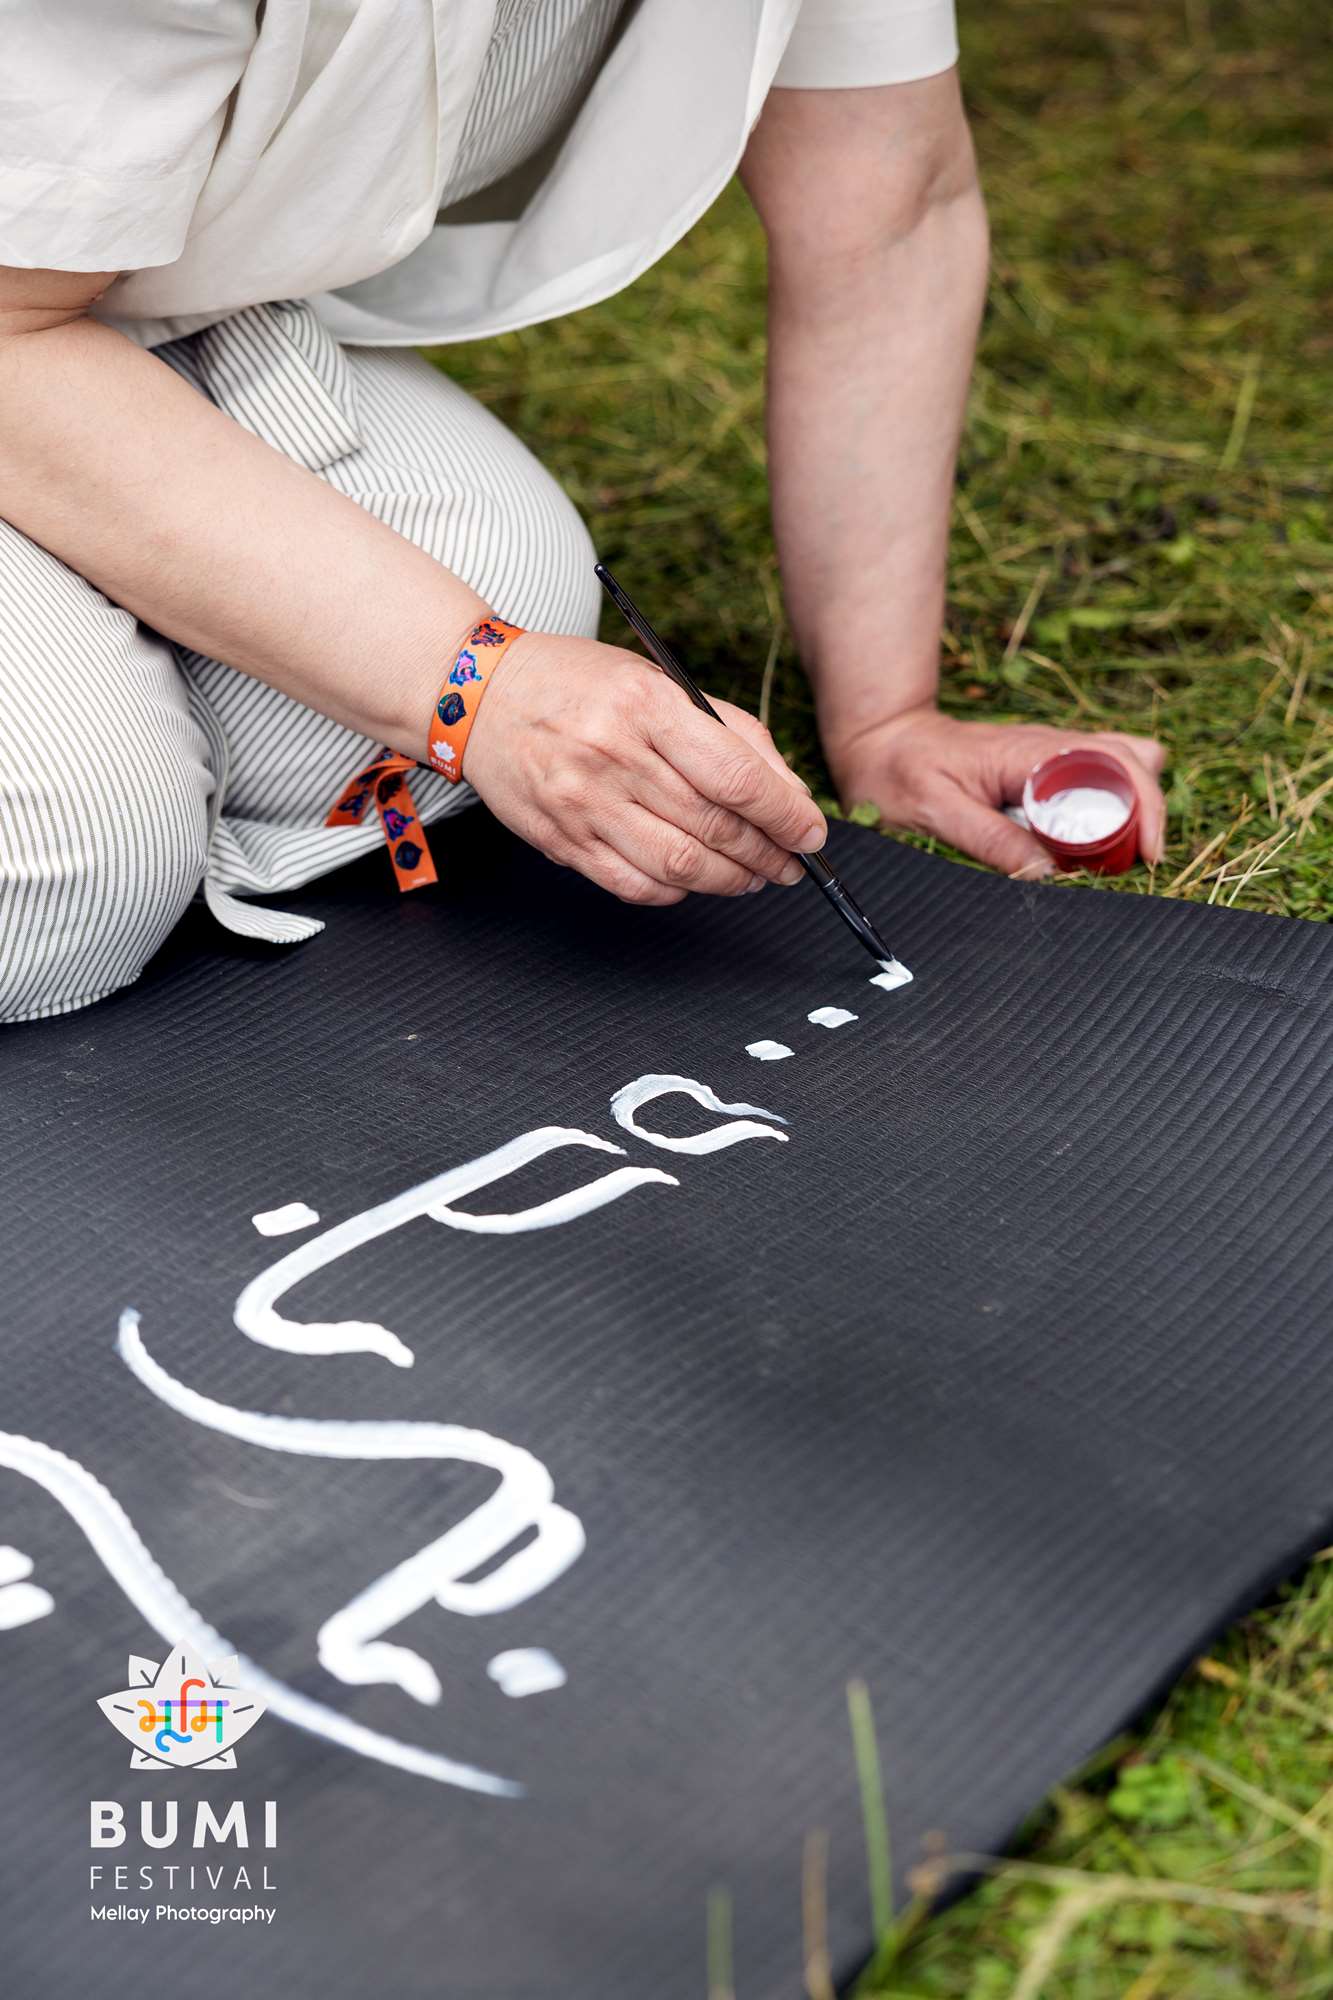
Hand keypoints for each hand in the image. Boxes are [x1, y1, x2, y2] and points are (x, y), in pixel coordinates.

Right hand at [463, 631, 826, 903]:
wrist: (480, 695)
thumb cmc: (578, 685)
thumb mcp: (659, 682)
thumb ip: (729, 733)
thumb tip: (789, 795)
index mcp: (646, 705)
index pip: (735, 776)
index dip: (785, 815)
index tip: (810, 833)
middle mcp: (613, 755)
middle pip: (714, 826)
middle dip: (768, 853)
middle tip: (791, 862)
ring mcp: (583, 804)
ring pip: (680, 865)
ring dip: (731, 880)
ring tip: (753, 875)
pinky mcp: (561, 842)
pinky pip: (634, 886)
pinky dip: (676, 891)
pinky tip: (693, 880)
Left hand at [824, 706, 1166, 875]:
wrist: (880, 739)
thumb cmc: (899, 771)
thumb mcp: (937, 811)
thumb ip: (991, 841)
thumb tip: (1047, 876)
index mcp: (1031, 751)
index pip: (1117, 765)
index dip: (1144, 808)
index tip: (1147, 855)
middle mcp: (1050, 745)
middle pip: (1134, 762)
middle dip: (1143, 812)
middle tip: (1125, 862)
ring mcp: (1050, 753)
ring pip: (1121, 767)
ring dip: (1127, 809)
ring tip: (1106, 855)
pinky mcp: (1043, 767)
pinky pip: (1094, 780)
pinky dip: (1104, 809)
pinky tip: (1081, 843)